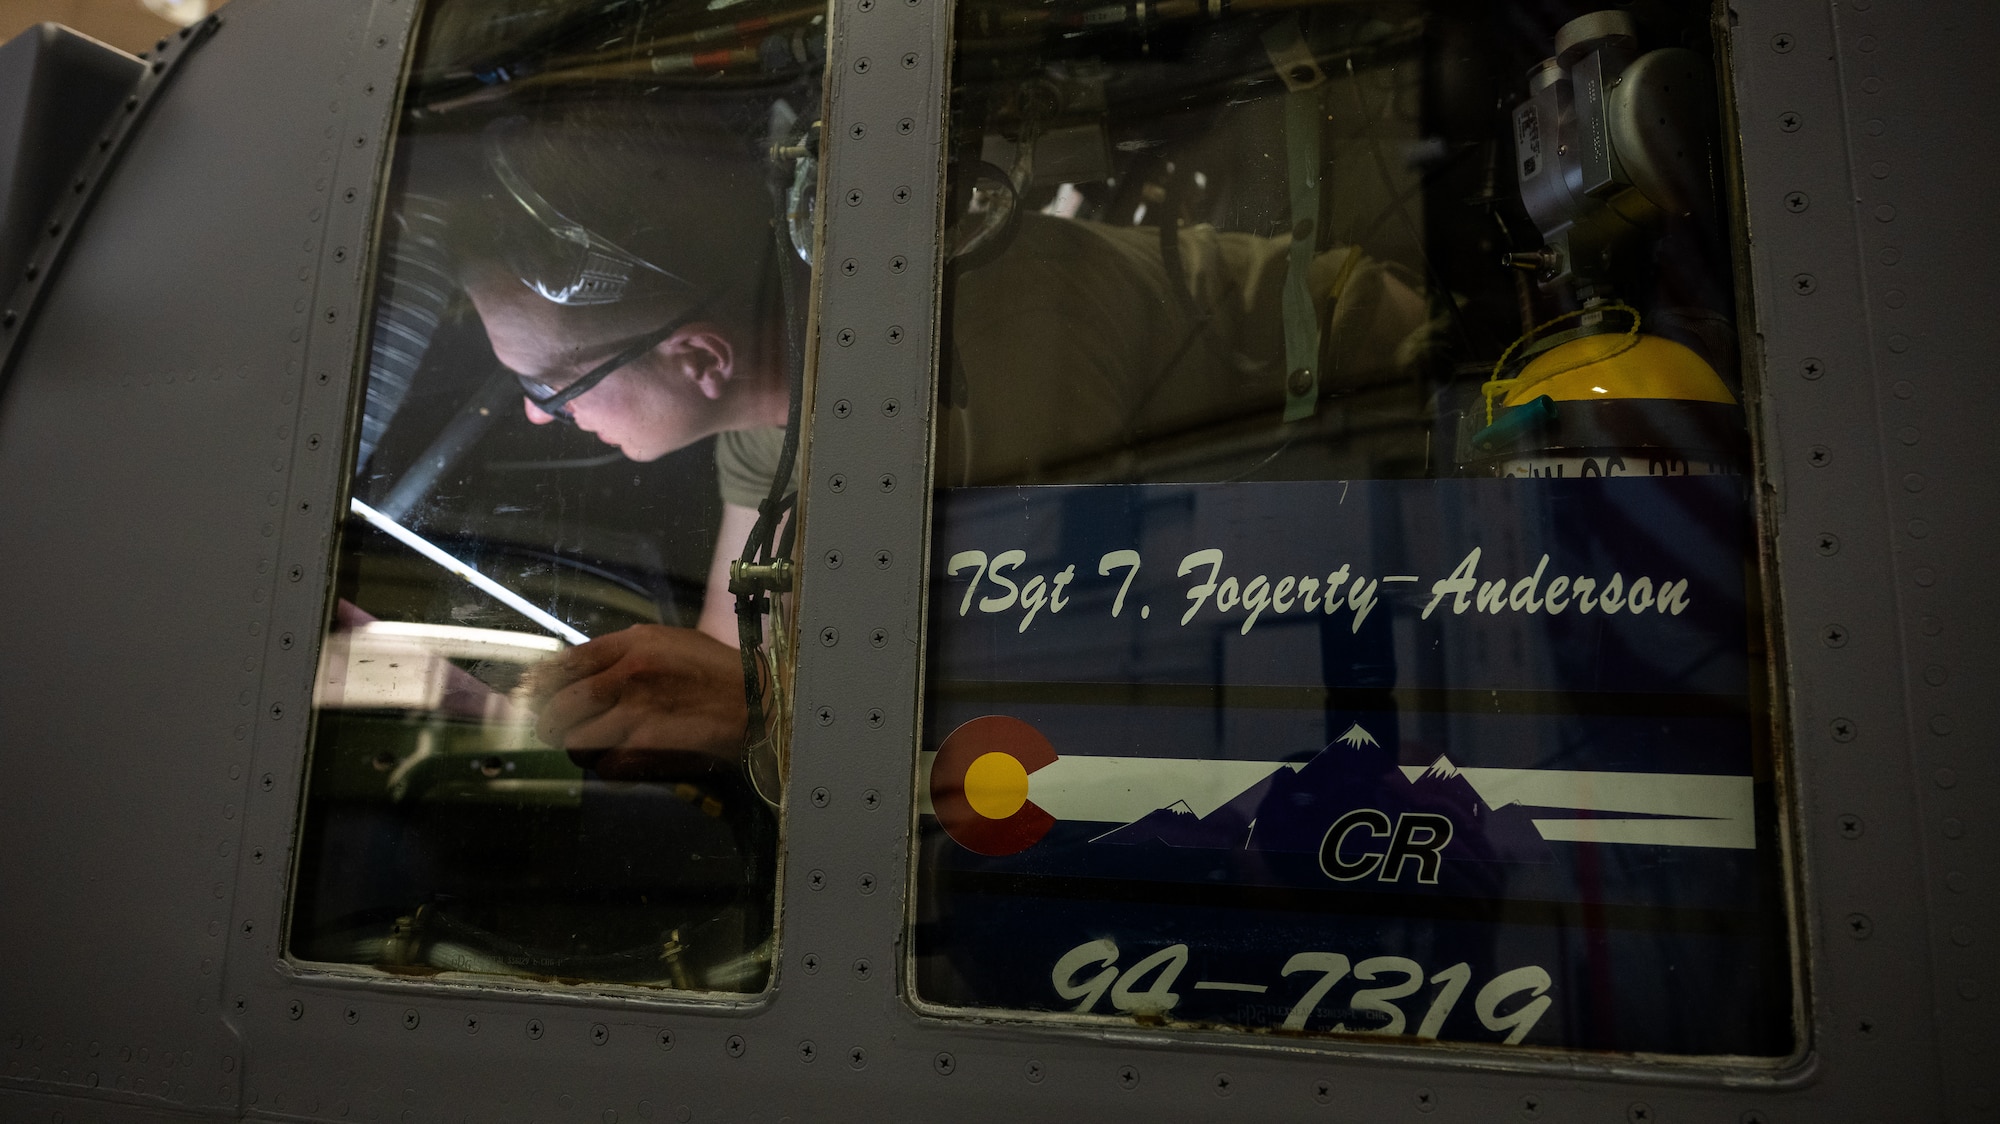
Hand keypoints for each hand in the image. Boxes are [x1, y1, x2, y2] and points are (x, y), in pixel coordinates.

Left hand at [524, 624, 747, 781]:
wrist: (759, 708)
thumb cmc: (719, 675)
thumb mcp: (671, 644)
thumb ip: (625, 653)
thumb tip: (581, 670)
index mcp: (634, 645)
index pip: (565, 664)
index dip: (540, 684)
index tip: (529, 696)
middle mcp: (628, 675)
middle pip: (560, 706)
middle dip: (553, 724)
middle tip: (558, 730)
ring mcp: (636, 714)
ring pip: (575, 741)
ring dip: (582, 748)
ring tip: (600, 745)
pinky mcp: (646, 749)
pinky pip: (604, 767)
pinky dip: (609, 767)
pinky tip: (628, 758)